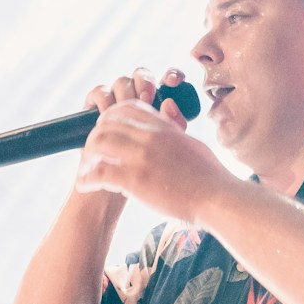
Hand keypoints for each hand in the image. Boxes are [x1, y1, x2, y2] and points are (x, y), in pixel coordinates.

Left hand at [76, 68, 229, 219]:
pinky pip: (99, 172)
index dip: (109, 117)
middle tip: (91, 154)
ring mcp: (141, 157)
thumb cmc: (210, 176)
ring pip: (98, 144)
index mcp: (162, 127)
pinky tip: (86, 185)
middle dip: (94, 138)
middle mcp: (149, 137)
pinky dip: (87, 178)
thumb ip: (175, 124)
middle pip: (106, 124)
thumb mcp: (192, 142)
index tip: (105, 131)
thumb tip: (167, 105)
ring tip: (86, 170)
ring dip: (87, 157)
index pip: (126, 108)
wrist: (217, 199)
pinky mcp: (134, 179)